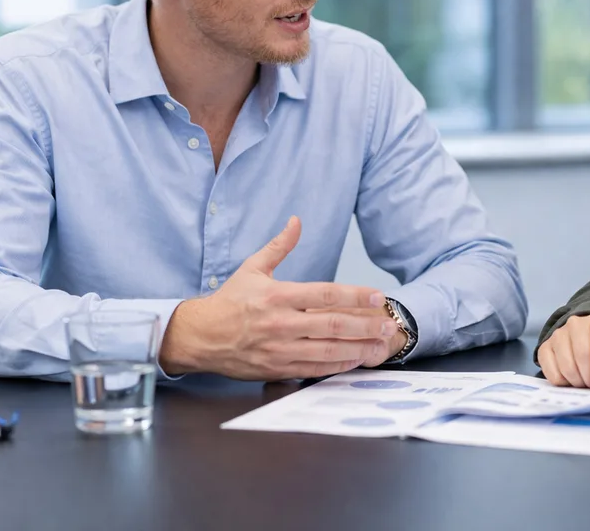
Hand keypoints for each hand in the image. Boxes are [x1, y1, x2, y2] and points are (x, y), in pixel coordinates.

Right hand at [158, 217, 399, 379]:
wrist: (200, 336)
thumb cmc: (229, 301)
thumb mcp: (252, 268)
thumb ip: (279, 246)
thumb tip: (296, 221)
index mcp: (277, 296)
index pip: (324, 294)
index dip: (355, 295)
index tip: (377, 295)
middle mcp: (281, 323)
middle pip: (332, 324)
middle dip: (365, 325)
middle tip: (388, 324)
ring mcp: (279, 349)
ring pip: (327, 350)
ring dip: (357, 348)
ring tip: (380, 345)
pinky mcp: (277, 368)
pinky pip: (314, 369)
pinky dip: (337, 365)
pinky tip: (355, 360)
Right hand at [536, 312, 589, 390]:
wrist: (585, 341)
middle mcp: (576, 323)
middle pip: (581, 354)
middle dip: (588, 377)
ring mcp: (558, 334)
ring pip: (566, 365)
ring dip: (576, 381)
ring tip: (583, 382)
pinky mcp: (545, 346)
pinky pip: (551, 372)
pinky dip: (562, 382)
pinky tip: (569, 379)